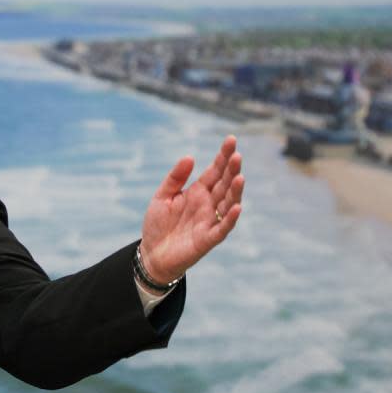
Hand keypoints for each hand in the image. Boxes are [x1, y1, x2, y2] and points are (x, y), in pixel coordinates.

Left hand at [139, 135, 243, 283]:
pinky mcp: (208, 238)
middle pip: (224, 184)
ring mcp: (210, 221)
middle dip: (231, 170)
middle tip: (237, 155)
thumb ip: (175, 178)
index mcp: (198, 191)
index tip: (231, 139)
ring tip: (240, 177)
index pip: (215, 171)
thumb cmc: (158, 224)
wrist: (151, 253)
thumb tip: (189, 157)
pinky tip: (237, 207)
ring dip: (235, 191)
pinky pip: (222, 227)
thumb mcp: (162, 196)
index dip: (223, 156)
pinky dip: (230, 218)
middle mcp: (208, 204)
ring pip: (228, 203)